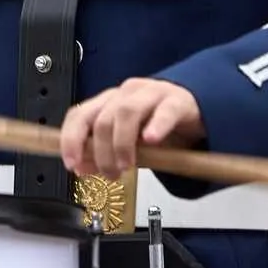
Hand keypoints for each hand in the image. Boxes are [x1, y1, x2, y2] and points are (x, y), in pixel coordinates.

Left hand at [59, 78, 204, 178]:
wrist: (195, 109)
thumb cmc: (158, 124)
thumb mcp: (128, 142)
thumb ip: (103, 152)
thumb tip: (81, 167)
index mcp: (110, 101)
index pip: (79, 114)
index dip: (72, 140)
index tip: (73, 164)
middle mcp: (127, 94)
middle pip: (103, 118)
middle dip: (101, 152)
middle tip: (111, 174)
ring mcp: (152, 94)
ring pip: (127, 111)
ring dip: (122, 143)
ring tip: (128, 165)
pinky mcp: (178, 101)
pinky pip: (165, 110)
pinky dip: (156, 126)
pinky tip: (152, 139)